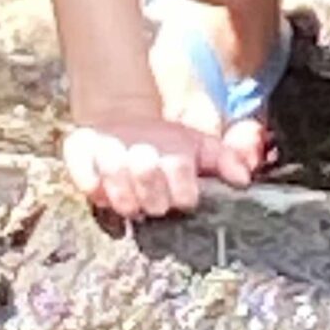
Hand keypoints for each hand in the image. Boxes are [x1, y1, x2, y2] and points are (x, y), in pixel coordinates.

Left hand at [63, 107, 252, 219]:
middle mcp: (145, 201)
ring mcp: (114, 196)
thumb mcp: (199, 143)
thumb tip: (242, 178)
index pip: (185, 200)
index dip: (181, 184)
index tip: (177, 162)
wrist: (124, 126)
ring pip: (120, 198)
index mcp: (175, 195)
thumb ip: (225, 157)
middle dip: (150, 174)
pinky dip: (89, 167)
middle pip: (152, 203)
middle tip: (146, 152)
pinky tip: (98, 150)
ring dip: (122, 170)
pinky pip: (86, 184)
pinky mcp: (87, 184)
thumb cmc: (166, 144)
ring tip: (122, 148)